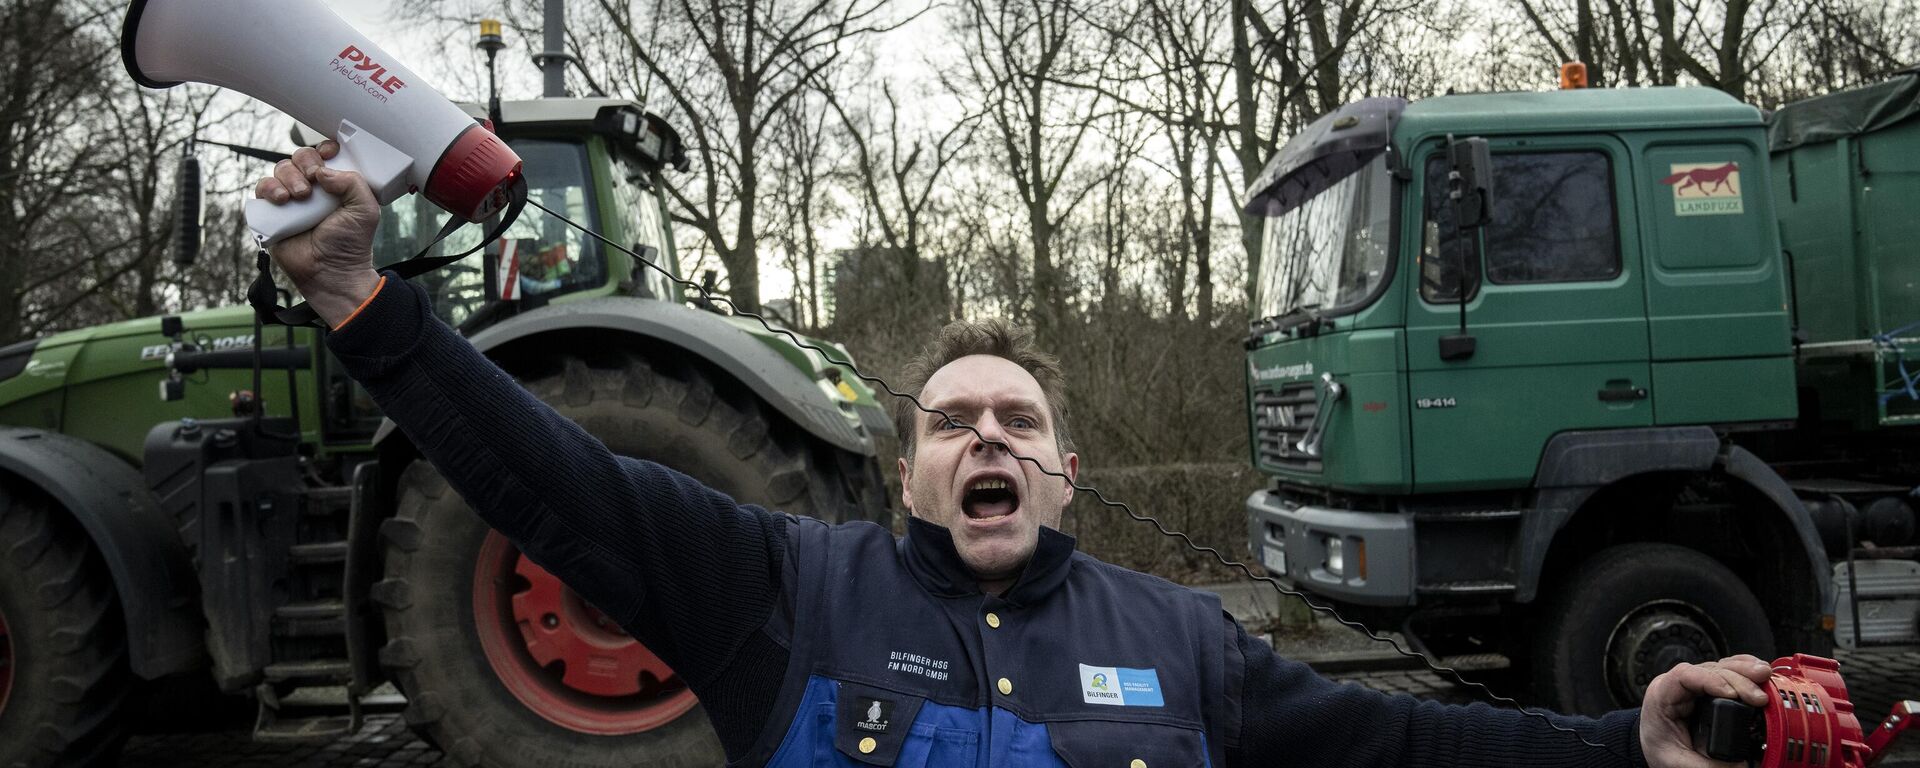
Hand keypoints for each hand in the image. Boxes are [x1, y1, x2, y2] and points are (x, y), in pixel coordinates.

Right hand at [252, 141, 381, 326]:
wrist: (330, 273)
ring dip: (289, 177)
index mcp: (336, 184)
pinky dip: (269, 188)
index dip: (324, 150)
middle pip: (301, 156)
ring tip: (300, 196)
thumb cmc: (350, 244)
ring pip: (281, 169)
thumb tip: (324, 170)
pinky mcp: (272, 212)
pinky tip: (282, 200)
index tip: (329, 154)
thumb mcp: (365, 210)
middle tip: (313, 181)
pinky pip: (262, 188)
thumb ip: (354, 183)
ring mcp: (291, 198)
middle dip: (305, 162)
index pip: (326, 155)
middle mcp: (313, 188)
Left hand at [1640, 654, 1772, 767]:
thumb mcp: (1679, 762)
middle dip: (1737, 679)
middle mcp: (1679, 685)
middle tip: (1759, 697)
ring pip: (1721, 667)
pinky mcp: (1710, 688)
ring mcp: (1696, 684)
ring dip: (1745, 671)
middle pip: (1709, 669)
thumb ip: (1709, 764)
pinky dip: (1744, 670)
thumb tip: (1742, 764)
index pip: (1684, 676)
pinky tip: (1759, 671)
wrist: (1658, 750)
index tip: (1732, 694)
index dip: (1710, 679)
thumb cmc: (1662, 749)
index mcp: (1663, 696)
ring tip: (1764, 677)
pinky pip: (1728, 672)